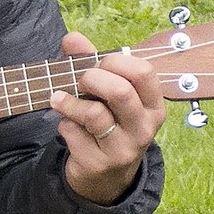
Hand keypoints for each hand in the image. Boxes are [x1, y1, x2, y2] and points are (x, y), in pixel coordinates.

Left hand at [52, 32, 165, 204]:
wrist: (106, 176)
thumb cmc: (110, 123)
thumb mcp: (108, 94)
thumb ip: (91, 62)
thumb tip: (72, 37)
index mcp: (153, 106)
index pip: (144, 72)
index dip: (116, 61)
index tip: (100, 64)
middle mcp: (144, 128)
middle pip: (120, 91)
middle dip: (92, 78)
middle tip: (81, 82)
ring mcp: (124, 149)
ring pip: (94, 114)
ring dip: (69, 102)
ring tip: (59, 100)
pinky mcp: (99, 164)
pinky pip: (74, 133)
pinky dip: (64, 123)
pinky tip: (68, 125)